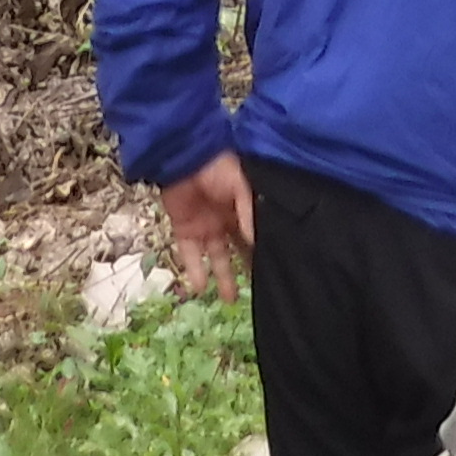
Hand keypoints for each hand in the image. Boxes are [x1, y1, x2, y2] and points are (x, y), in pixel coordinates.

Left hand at [161, 154, 255, 299]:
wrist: (181, 155)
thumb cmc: (216, 165)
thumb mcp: (240, 183)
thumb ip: (248, 212)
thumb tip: (257, 242)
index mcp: (243, 208)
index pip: (256, 235)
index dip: (263, 252)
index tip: (274, 272)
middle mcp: (227, 220)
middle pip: (239, 250)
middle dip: (247, 269)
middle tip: (258, 293)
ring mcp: (206, 226)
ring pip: (217, 257)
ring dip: (222, 277)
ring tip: (229, 301)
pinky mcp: (185, 229)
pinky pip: (190, 254)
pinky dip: (195, 270)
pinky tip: (201, 289)